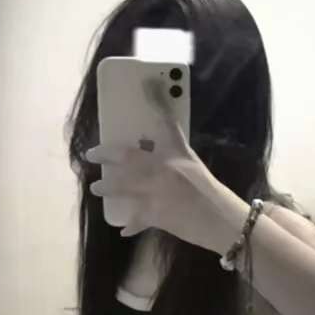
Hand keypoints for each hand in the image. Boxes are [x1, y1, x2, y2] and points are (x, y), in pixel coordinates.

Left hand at [86, 84, 248, 251]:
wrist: (223, 221)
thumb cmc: (213, 195)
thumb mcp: (196, 169)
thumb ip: (176, 161)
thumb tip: (152, 159)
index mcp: (178, 153)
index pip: (166, 122)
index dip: (157, 101)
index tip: (147, 86)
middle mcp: (164, 168)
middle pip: (128, 155)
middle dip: (106, 154)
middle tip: (92, 155)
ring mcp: (157, 191)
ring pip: (122, 186)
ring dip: (106, 187)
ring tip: (95, 188)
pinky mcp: (156, 214)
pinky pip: (137, 219)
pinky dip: (130, 224)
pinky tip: (122, 228)